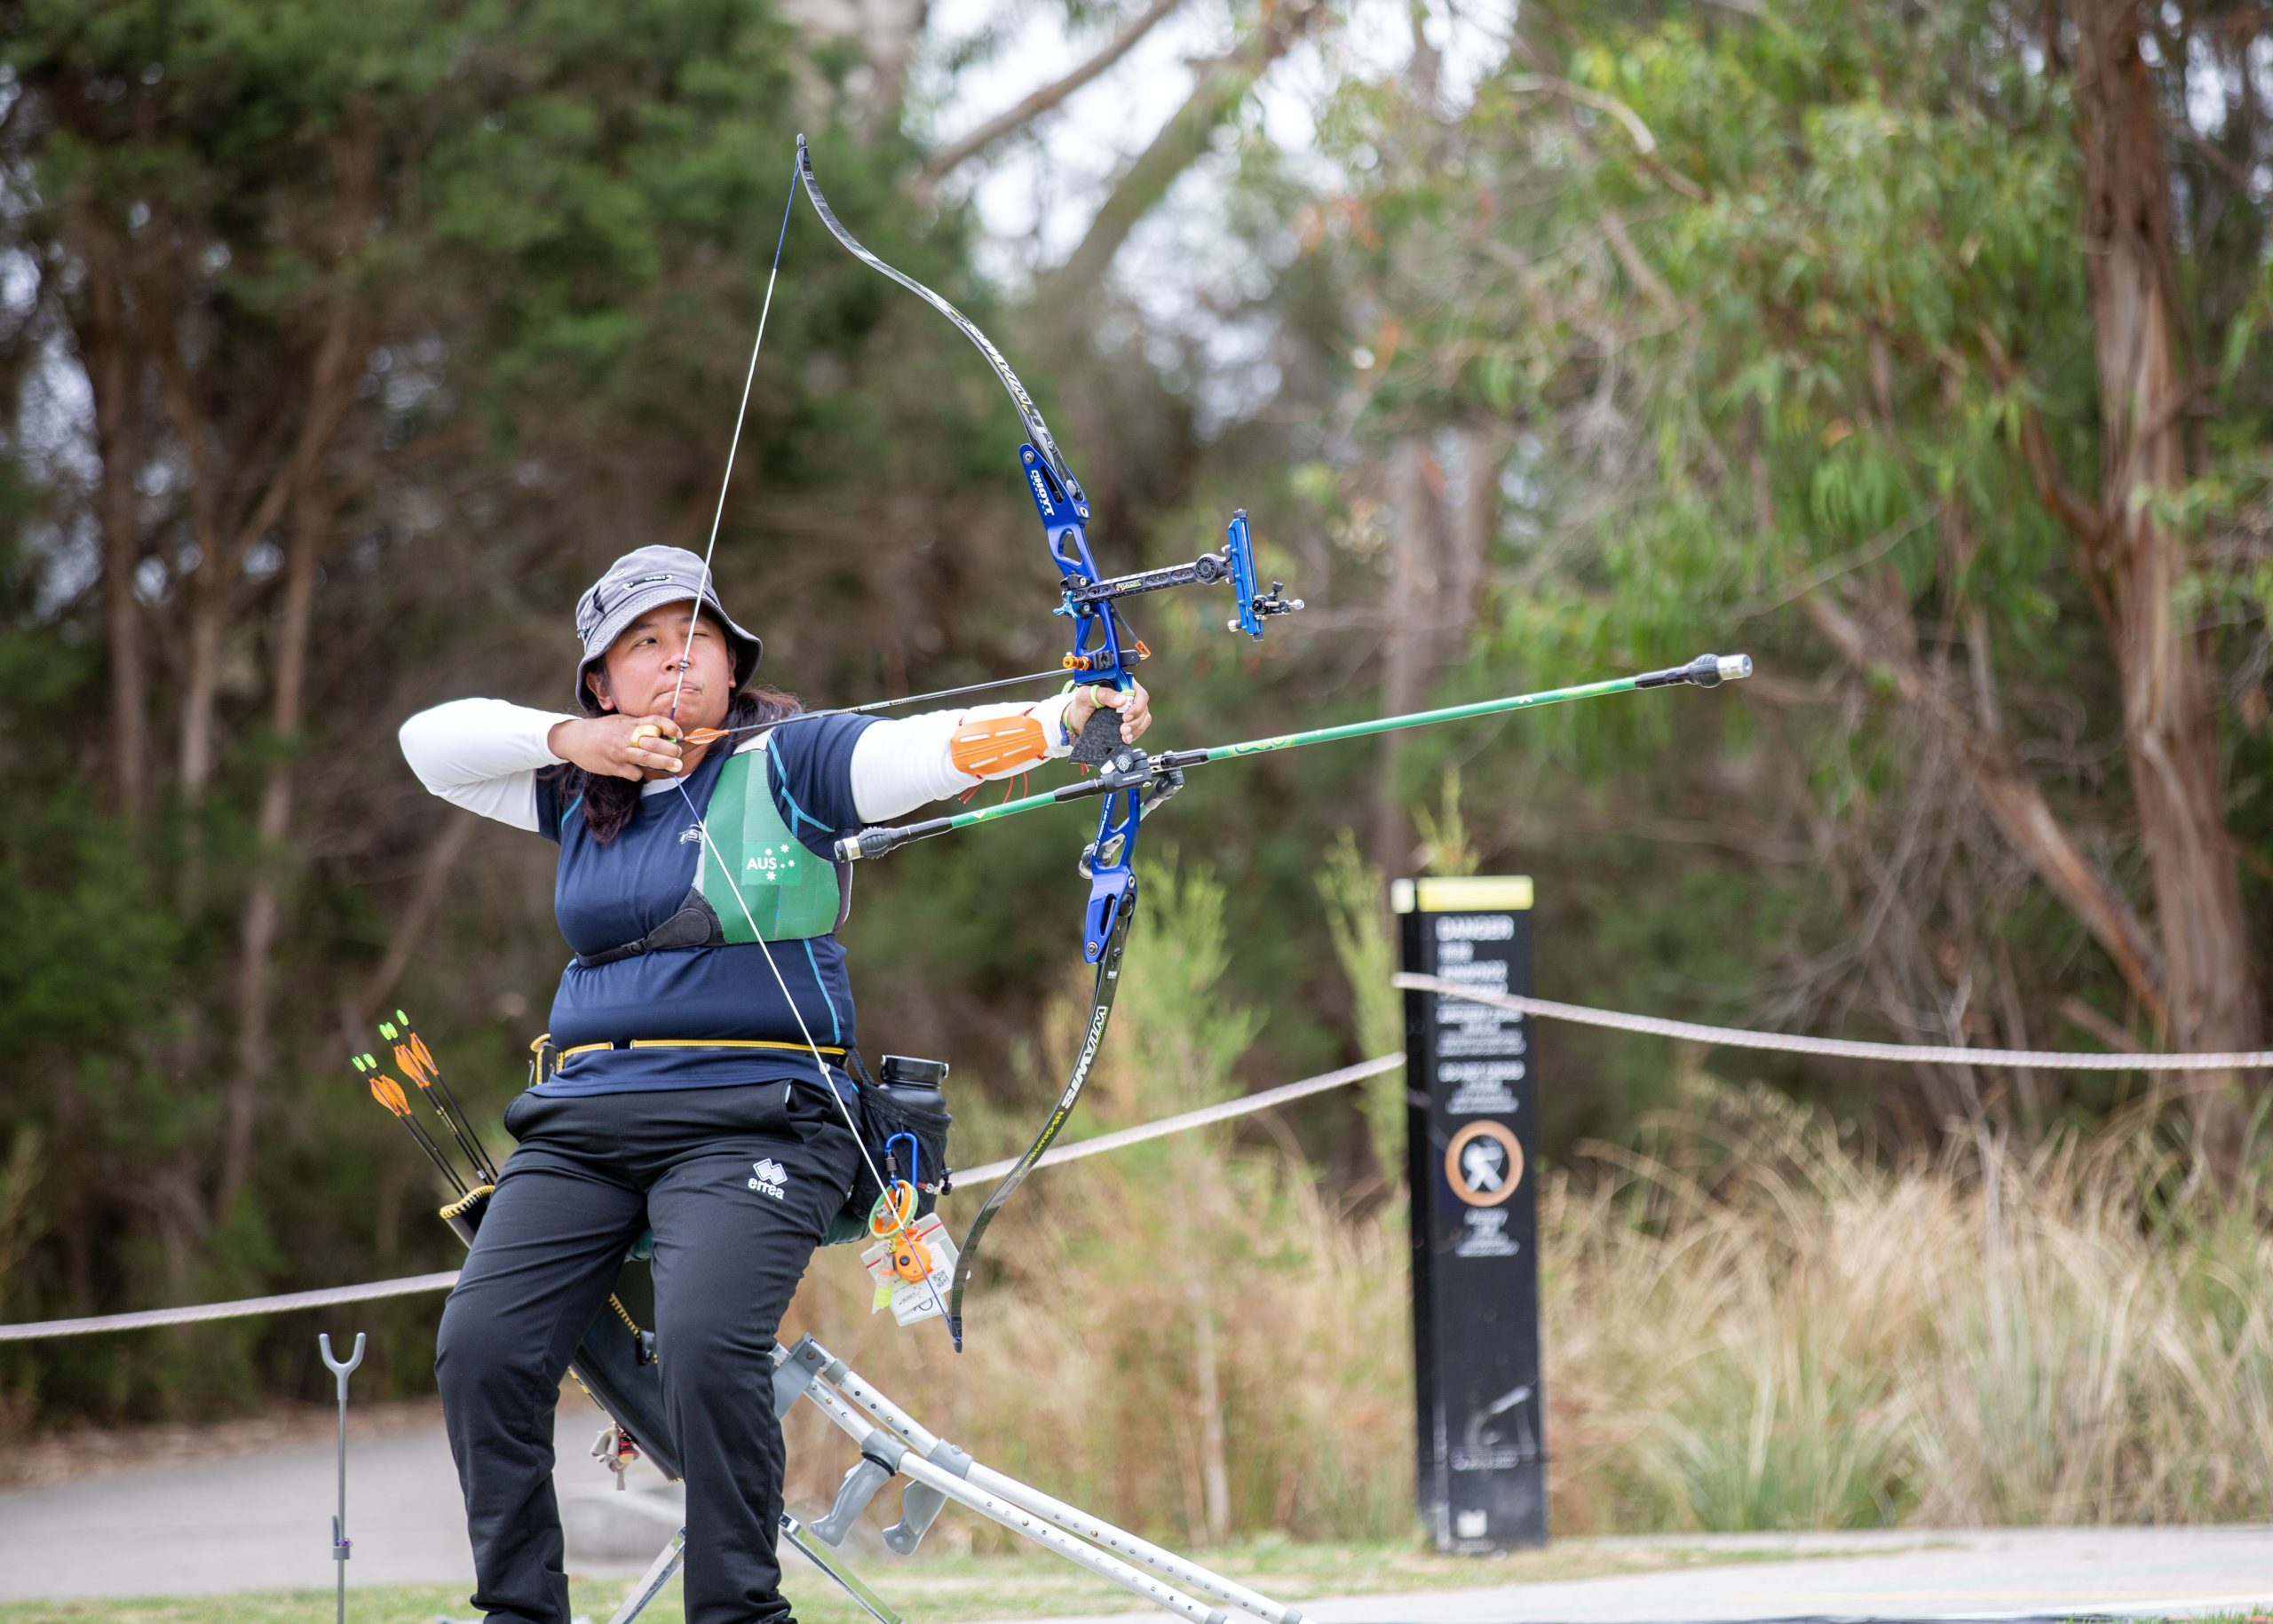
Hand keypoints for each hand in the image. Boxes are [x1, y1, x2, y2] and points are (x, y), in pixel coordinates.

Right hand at [548, 714, 687, 781]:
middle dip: (671, 749)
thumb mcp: (620, 721)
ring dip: (663, 763)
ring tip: (675, 766)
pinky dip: (639, 774)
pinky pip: (633, 773)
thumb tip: (663, 733)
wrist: (574, 738)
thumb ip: (639, 726)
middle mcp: (625, 736)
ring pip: (646, 758)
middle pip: (654, 742)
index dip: (670, 726)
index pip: (654, 721)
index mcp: (629, 723)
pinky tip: (637, 771)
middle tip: (679, 754)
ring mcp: (619, 752)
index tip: (679, 734)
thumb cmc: (601, 730)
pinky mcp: (613, 766)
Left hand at [1064, 681, 1150, 746]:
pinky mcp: (1129, 722)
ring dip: (1136, 728)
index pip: (1137, 691)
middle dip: (1136, 719)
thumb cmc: (1080, 705)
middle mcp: (1127, 696)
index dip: (1136, 704)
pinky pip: (1140, 727)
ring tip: (1123, 735)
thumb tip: (1122, 699)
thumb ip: (1102, 694)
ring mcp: (1130, 709)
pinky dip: (1135, 734)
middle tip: (1123, 728)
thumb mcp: (1085, 696)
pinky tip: (1126, 738)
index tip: (1125, 716)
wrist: (1076, 722)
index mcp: (1119, 684)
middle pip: (1143, 705)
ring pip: (1144, 717)